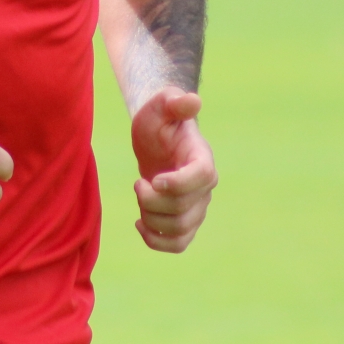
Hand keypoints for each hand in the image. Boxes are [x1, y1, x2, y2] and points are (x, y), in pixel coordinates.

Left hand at [129, 87, 216, 252]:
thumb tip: (192, 100)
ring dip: (151, 219)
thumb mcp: (160, 106)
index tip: (154, 179)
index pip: (202, 177)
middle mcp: (205, 186)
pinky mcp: (186, 221)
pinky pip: (179, 244)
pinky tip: (140, 223)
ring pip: (180, 228)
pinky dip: (157, 241)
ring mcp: (198, 206)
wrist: (157, 142)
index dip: (178, 183)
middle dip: (152, 200)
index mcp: (202, 158)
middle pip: (184, 208)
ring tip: (141, 198)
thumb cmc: (159, 122)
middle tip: (137, 183)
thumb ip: (173, 102)